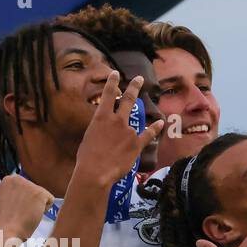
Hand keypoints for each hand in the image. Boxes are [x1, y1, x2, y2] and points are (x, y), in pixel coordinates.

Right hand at [0, 173, 51, 241]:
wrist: (8, 230)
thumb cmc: (7, 221)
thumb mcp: (7, 200)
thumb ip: (16, 193)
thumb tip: (26, 195)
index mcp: (9, 180)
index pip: (25, 187)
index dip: (22, 199)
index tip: (15, 207)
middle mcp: (18, 178)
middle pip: (34, 190)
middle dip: (30, 201)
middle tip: (21, 212)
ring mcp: (29, 184)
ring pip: (42, 196)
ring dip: (37, 206)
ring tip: (25, 214)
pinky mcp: (40, 193)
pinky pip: (50, 200)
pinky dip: (44, 210)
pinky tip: (33, 214)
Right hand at [73, 72, 165, 189]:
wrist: (96, 172)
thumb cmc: (87, 157)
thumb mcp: (89, 137)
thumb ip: (99, 129)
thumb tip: (105, 130)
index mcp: (101, 117)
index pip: (108, 94)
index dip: (112, 82)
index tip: (115, 73)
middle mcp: (117, 120)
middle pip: (128, 99)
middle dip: (134, 87)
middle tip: (139, 79)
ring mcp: (128, 131)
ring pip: (137, 120)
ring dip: (140, 116)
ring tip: (145, 110)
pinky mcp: (136, 144)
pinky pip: (148, 134)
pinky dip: (154, 128)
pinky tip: (159, 123)